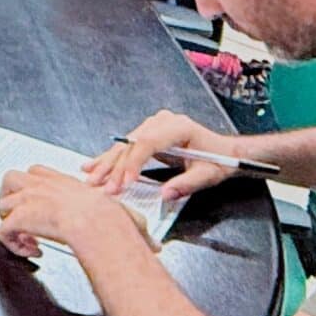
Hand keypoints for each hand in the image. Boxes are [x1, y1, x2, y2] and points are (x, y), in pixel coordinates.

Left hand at [0, 165, 146, 259]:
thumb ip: (136, 227)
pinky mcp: (18, 217)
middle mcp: (41, 187)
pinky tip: (31, 251)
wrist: (97, 225)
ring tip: (27, 237)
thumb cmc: (110, 221)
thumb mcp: (126, 217)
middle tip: (25, 218)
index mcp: (62, 182)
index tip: (47, 212)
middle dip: (12, 199)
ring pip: (1, 204)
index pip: (38, 173)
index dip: (36, 191)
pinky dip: (11, 243)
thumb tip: (154, 246)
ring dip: (10, 222)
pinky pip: (2, 230)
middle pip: (11, 179)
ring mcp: (27, 200)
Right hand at [85, 110, 239, 201]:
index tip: (125, 182)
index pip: (148, 142)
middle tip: (102, 187)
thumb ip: (187, 184)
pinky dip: (110, 159)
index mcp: (179, 127)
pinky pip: (126, 146)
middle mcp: (163, 122)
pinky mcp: (148, 133)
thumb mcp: (208, 175)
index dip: (133, 163)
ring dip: (107, 164)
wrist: (224, 152)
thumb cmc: (218, 161)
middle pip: (132, 144)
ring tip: (91, 178)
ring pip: (124, 145)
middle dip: (115, 167)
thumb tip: (165, 193)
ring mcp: (153, 125)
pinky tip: (92, 165)